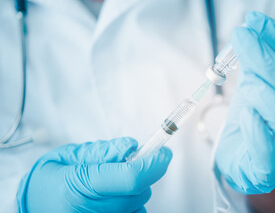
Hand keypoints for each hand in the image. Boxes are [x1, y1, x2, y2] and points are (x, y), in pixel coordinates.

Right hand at [17, 137, 171, 212]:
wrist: (33, 206)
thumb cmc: (48, 180)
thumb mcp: (70, 155)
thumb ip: (102, 151)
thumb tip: (132, 146)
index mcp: (81, 187)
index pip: (132, 177)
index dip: (154, 163)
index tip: (163, 152)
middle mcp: (93, 211)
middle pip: (140, 191)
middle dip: (143, 172)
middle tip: (127, 162)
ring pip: (139, 204)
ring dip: (135, 190)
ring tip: (111, 184)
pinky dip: (130, 203)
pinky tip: (112, 198)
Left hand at [215, 12, 274, 193]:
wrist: (250, 159)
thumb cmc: (257, 119)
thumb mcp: (258, 84)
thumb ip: (257, 63)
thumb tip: (248, 31)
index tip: (254, 21)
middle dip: (267, 60)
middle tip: (242, 39)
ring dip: (267, 99)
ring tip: (246, 85)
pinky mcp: (274, 171)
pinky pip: (271, 155)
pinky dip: (259, 133)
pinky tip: (246, 116)